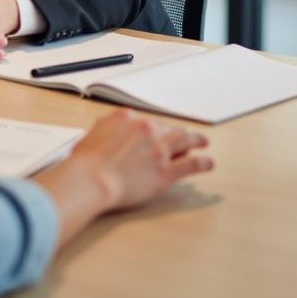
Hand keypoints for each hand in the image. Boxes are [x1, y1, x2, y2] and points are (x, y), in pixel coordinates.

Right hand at [72, 109, 211, 210]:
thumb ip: (107, 127)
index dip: (156, 130)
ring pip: (185, 141)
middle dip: (180, 132)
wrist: (92, 179)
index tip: (160, 134)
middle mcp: (148, 129)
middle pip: (169, 128)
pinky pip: (191, 164)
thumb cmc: (87, 161)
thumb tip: (112, 130)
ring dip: (197, 140)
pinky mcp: (166, 171)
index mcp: (129, 118)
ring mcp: (159, 149)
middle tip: (189, 136)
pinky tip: (209, 163)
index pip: (148, 122)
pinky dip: (203, 163)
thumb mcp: (93, 133)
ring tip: (204, 142)